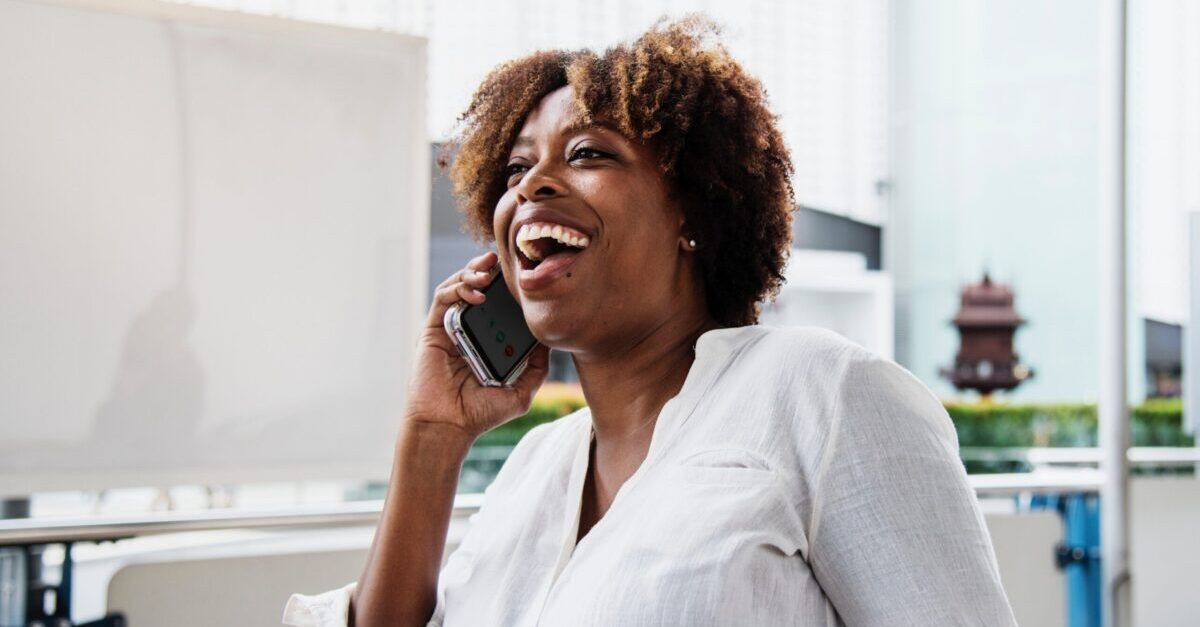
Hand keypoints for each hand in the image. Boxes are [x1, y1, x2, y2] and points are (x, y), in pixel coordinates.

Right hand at [403, 251, 550, 441]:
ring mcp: (450, 329)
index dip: (509, 288)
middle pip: (478, 289)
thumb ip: (536, 369)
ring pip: (458, 287)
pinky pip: (443, 299)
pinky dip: (457, 288)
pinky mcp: (433, 331)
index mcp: (489, 341)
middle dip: (489, 270)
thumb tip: (550, 343)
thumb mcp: (520, 393)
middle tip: (504, 261)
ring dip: (472, 273)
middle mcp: (469, 331)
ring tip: (488, 271)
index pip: (499, 305)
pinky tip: (476, 292)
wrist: (449, 427)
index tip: (525, 274)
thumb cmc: (479, 414)